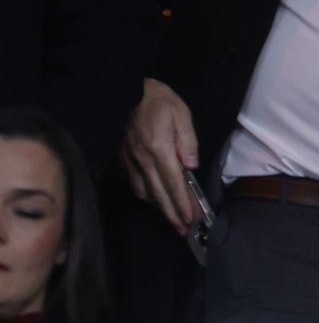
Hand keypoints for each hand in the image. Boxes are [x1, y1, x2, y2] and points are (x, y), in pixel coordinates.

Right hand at [120, 78, 199, 232]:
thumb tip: (191, 166)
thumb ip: (188, 141)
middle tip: (183, 230)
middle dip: (171, 214)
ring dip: (159, 209)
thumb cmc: (158, 101)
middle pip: (158, 193)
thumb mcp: (181, 114)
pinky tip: (155, 201)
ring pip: (145, 192)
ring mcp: (131, 161)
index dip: (181, 202)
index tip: (190, 218)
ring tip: (172, 221)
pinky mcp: (124, 160)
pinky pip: (136, 185)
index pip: (172, 182)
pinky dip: (146, 197)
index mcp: (159, 148)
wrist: (125, 92)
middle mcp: (142, 160)